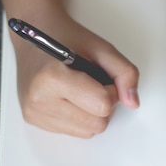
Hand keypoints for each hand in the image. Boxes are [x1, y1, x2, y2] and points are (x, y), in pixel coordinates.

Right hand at [13, 13, 139, 137]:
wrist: (33, 33)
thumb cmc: (65, 37)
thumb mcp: (101, 48)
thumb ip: (124, 73)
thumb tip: (133, 102)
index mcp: (51, 78)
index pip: (102, 105)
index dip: (111, 90)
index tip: (101, 76)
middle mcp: (38, 100)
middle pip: (97, 124)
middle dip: (103, 104)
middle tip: (92, 82)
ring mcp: (35, 113)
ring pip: (88, 132)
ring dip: (92, 113)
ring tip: (80, 88)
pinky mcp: (33, 121)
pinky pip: (74, 132)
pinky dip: (79, 117)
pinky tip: (68, 96)